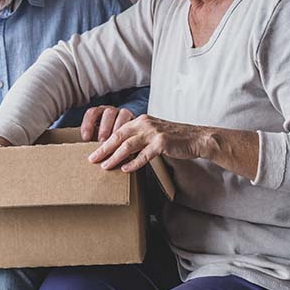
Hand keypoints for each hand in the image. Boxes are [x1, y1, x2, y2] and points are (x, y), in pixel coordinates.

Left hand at [80, 105, 134, 141]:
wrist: (130, 132)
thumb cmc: (108, 136)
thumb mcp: (98, 134)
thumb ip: (92, 138)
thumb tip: (81, 152)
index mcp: (100, 112)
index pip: (92, 113)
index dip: (88, 124)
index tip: (86, 138)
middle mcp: (111, 110)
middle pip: (108, 113)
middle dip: (104, 127)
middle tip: (101, 141)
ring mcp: (123, 113)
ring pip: (121, 115)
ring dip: (117, 129)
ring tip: (114, 142)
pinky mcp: (134, 118)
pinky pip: (132, 121)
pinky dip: (129, 130)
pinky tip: (126, 140)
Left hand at [88, 114, 206, 172]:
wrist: (197, 138)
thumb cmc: (174, 139)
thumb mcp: (153, 133)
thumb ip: (139, 138)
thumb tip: (121, 151)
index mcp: (141, 120)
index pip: (118, 131)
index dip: (104, 142)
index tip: (94, 152)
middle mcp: (145, 123)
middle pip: (119, 136)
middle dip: (104, 148)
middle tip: (92, 159)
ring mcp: (153, 132)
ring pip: (128, 145)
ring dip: (115, 156)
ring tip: (105, 166)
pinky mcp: (162, 142)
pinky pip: (144, 154)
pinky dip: (134, 163)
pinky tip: (125, 169)